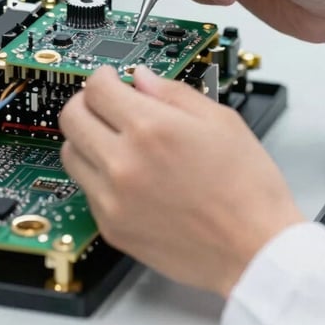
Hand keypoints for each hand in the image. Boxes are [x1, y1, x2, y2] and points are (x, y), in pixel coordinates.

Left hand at [59, 65, 304, 296]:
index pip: (97, 88)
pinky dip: (98, 173)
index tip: (111, 77)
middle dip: (85, 100)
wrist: (254, 248)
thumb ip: (174, 93)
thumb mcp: (222, 120)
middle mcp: (124, 163)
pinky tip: (127, 172)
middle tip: (105, 101)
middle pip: (72, 117)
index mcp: (152, 128)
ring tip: (113, 137)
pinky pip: (87, 189)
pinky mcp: (113, 228)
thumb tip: (142, 79)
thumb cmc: (247, 188)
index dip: (103, 75)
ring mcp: (113, 199)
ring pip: (70, 154)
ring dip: (86, 137)